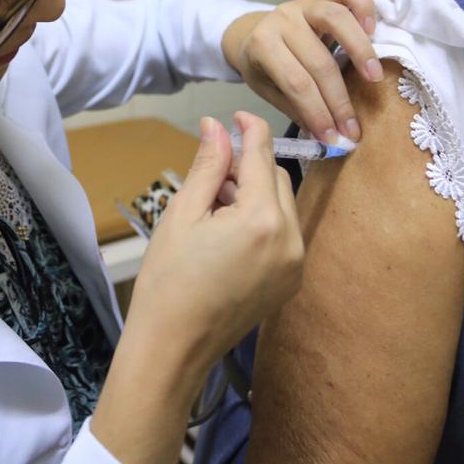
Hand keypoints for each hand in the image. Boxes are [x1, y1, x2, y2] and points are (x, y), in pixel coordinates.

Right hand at [90, 113, 301, 463]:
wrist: (174, 348)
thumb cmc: (168, 280)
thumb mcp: (183, 213)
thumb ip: (208, 165)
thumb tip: (217, 125)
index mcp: (262, 218)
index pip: (263, 154)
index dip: (249, 128)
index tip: (234, 115)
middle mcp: (290, 239)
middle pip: (277, 178)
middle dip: (247, 169)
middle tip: (208, 180)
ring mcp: (295, 264)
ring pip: (281, 205)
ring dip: (255, 195)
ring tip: (213, 210)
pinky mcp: (291, 281)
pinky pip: (283, 234)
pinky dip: (262, 222)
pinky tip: (226, 234)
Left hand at [223, 0, 381, 141]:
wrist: (251, 34)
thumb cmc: (263, 66)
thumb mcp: (267, 89)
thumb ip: (295, 108)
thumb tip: (327, 136)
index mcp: (262, 45)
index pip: (296, 84)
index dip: (317, 113)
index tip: (334, 137)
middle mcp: (282, 20)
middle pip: (318, 61)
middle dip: (339, 100)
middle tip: (353, 128)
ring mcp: (304, 4)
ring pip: (336, 19)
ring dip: (359, 50)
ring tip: (374, 78)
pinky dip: (364, 7)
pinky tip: (373, 31)